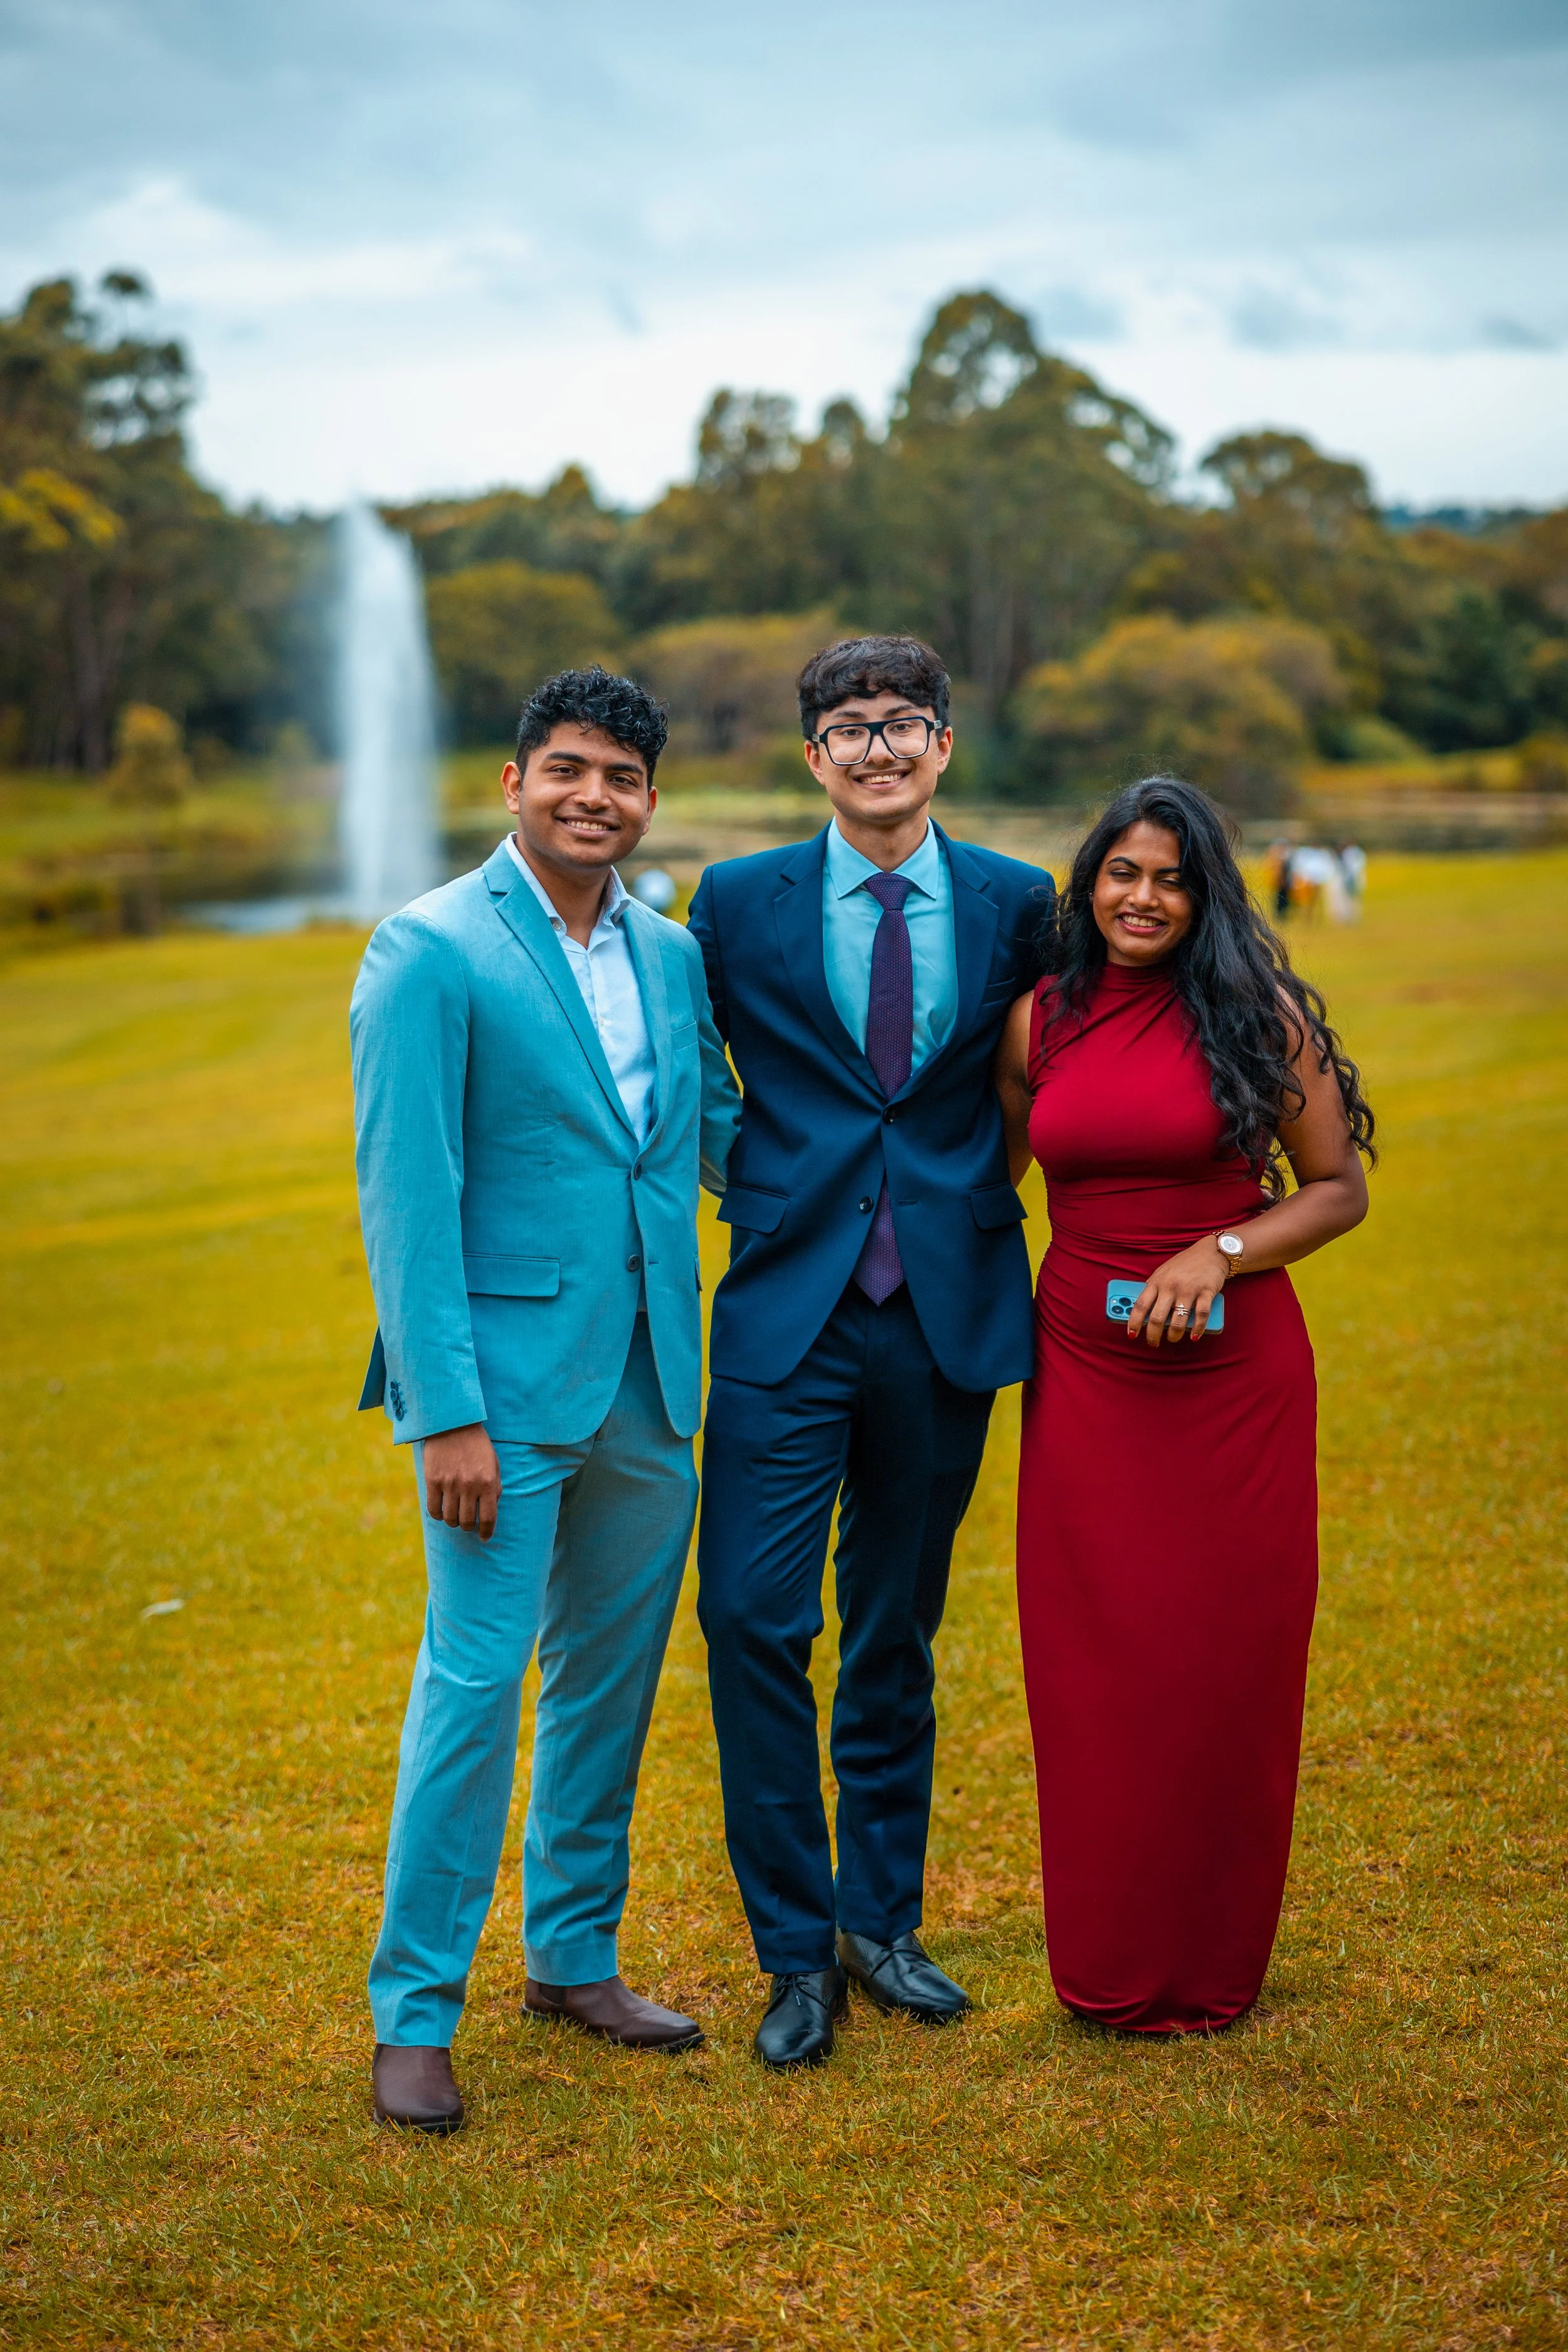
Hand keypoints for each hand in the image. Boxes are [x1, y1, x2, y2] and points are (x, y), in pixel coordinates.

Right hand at [422, 1423, 500, 1539]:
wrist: (453, 1423)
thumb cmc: (477, 1445)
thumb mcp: (494, 1464)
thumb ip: (495, 1488)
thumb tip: (490, 1512)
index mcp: (488, 1482)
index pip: (489, 1518)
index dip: (487, 1532)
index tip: (484, 1537)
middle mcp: (469, 1485)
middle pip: (467, 1522)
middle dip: (468, 1526)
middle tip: (467, 1522)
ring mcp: (450, 1484)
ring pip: (450, 1519)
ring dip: (453, 1521)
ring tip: (454, 1515)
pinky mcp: (433, 1480)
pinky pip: (433, 1509)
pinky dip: (438, 1515)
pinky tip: (441, 1510)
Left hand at [1125, 1239, 1228, 1347]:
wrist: (1211, 1251)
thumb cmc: (1185, 1263)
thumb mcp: (1163, 1271)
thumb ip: (1154, 1287)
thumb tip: (1142, 1306)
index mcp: (1157, 1281)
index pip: (1140, 1305)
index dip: (1134, 1322)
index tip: (1132, 1334)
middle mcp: (1170, 1286)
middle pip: (1157, 1317)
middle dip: (1153, 1335)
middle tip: (1153, 1343)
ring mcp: (1188, 1289)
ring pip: (1178, 1320)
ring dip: (1174, 1335)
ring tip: (1172, 1338)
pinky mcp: (1206, 1292)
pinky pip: (1201, 1316)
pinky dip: (1197, 1328)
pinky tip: (1193, 1336)